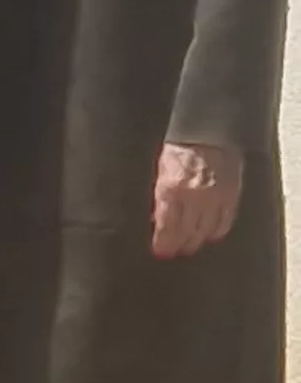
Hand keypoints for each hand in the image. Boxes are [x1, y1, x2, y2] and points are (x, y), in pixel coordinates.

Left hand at [153, 141, 245, 260]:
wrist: (204, 130)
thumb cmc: (175, 149)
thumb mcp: (155, 171)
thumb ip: (155, 196)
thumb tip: (151, 218)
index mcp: (170, 190)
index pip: (167, 228)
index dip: (164, 244)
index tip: (161, 252)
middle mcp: (194, 197)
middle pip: (187, 233)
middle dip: (178, 245)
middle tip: (173, 251)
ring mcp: (215, 197)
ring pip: (206, 231)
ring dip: (196, 241)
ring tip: (188, 246)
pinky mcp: (231, 194)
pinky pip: (225, 221)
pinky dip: (216, 231)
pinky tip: (209, 235)